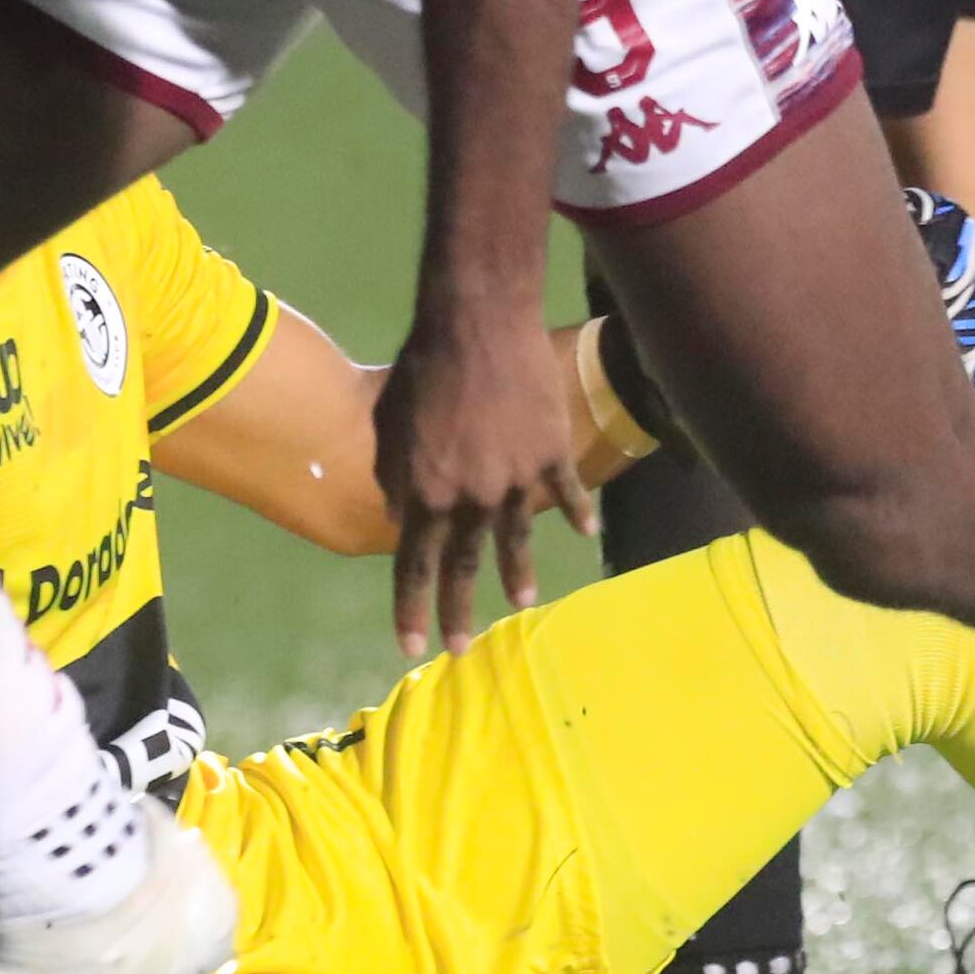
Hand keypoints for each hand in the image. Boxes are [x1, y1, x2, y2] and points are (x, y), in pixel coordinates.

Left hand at [374, 302, 602, 659]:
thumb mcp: (389, 421)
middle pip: (464, 565)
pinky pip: (565, 492)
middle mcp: (469, 497)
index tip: (412, 646)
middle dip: (459, 611)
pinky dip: (576, 513)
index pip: (414, 563)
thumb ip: (393, 472)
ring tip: (524, 604)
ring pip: (516, 539)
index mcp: (424, 491)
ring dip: (518, 575)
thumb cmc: (423, 365)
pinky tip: (585, 534)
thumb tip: (396, 510)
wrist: (479, 323)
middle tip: (462, 650)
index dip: (412, 607)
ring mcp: (514, 479)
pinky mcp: (550, 453)